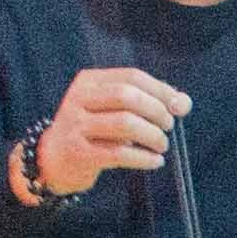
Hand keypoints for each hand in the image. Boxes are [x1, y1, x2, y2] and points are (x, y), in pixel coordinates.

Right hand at [26, 65, 186, 198]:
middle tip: (168, 126)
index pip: (131, 76)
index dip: (160, 90)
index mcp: (89, 81)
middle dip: (156, 110)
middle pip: (127, 96)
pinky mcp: (78, 153)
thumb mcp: (114, 110)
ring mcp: (76, 126)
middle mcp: (79, 99)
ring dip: (152, 135)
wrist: (53, 160)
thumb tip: (183, 102)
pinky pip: (118, 153)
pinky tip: (155, 161)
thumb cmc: (93, 131)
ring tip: (162, 145)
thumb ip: (148, 101)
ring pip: (124, 124)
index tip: (179, 106)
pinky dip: (143, 157)